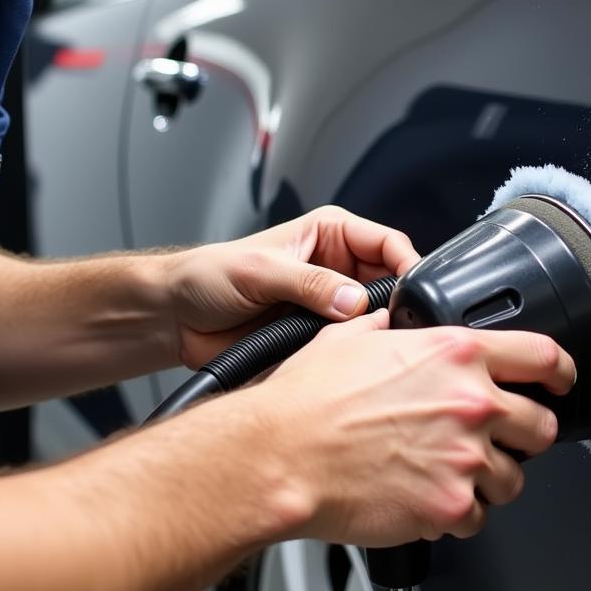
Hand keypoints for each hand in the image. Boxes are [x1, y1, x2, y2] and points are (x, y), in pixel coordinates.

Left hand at [166, 207, 419, 367]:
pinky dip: (354, 350)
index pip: (386, 242)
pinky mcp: (320, 333)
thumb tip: (354, 301)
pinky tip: (352, 356)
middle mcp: (337, 266)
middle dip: (395, 300)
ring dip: (374, 329)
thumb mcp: (262, 272)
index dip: (406, 264)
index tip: (413, 289)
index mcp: (329, 234)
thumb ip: (311, 284)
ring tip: (370, 340)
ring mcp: (330, 301)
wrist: (177, 317)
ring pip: (374, 315)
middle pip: (389, 280)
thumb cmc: (209, 276)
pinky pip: (351, 343)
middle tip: (394, 321)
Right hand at [249, 310, 574, 546]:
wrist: (279, 457)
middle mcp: (472, 402)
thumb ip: (393, 328)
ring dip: (489, 479)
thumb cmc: (307, 401)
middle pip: (541, 426)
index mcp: (456, 354)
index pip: (544, 357)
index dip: (561, 371)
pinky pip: (478, 517)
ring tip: (448, 473)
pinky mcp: (448, 506)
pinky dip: (458, 513)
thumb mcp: (353, 337)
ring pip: (514, 479)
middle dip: (523, 435)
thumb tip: (398, 323)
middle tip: (494, 439)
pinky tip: (427, 498)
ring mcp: (465, 458)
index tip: (561, 382)